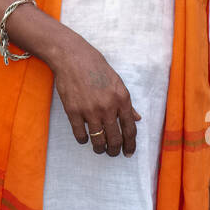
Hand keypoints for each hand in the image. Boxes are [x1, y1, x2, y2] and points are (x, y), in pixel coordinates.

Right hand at [49, 35, 140, 156]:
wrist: (72, 57)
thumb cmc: (96, 67)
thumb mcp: (117, 82)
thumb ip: (127, 103)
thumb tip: (137, 118)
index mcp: (122, 98)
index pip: (130, 129)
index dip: (130, 145)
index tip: (129, 152)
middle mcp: (107, 106)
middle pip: (115, 139)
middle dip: (115, 150)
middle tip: (113, 153)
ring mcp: (90, 110)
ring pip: (98, 140)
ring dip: (100, 149)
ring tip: (100, 150)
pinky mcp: (73, 111)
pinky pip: (80, 135)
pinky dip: (83, 140)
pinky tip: (85, 138)